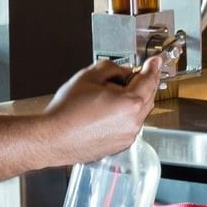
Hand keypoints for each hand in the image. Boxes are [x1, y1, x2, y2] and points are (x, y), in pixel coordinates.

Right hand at [42, 57, 161, 165]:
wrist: (52, 138)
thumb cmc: (67, 112)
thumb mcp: (89, 76)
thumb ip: (112, 68)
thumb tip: (122, 71)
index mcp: (131, 103)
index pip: (149, 79)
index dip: (152, 67)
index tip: (154, 61)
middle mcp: (133, 123)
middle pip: (148, 96)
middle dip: (144, 82)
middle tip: (135, 73)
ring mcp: (127, 136)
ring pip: (139, 112)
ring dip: (133, 99)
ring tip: (110, 93)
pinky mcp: (118, 145)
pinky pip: (129, 125)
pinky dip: (125, 115)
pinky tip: (106, 110)